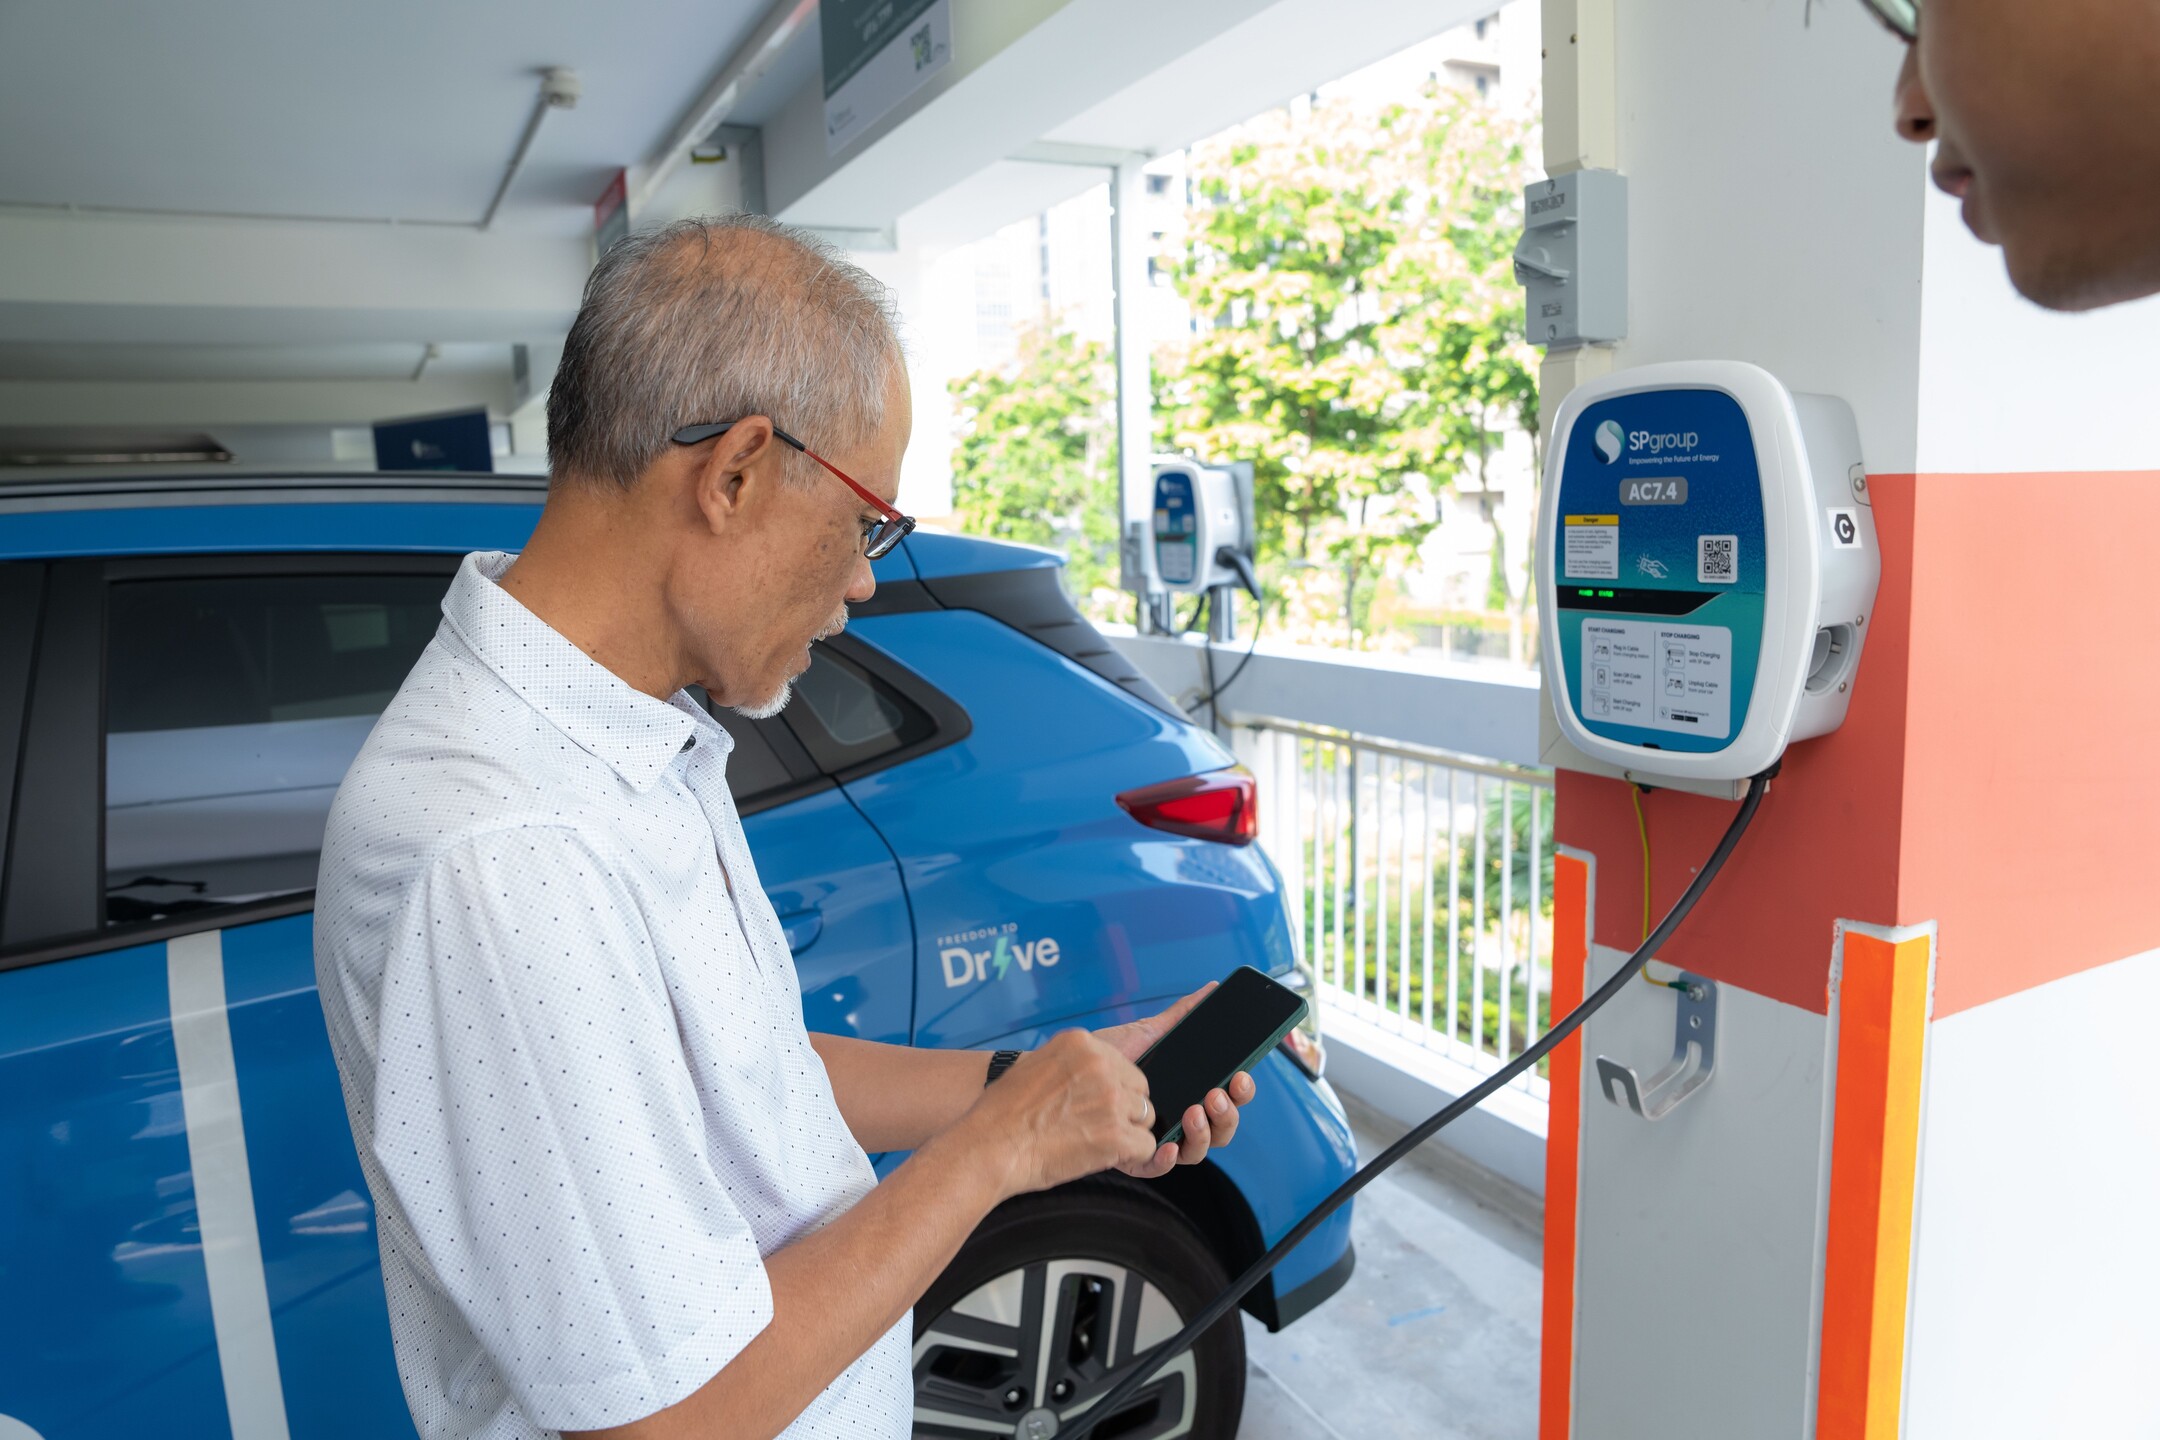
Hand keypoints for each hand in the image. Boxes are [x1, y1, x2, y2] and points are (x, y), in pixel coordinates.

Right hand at [960, 1028, 1160, 1199]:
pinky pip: (1146, 1147)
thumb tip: (1092, 1074)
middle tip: (1095, 1126)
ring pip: (1145, 1117)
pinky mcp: (1115, 1134)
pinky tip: (1103, 1158)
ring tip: (1094, 1142)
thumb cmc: (1002, 1114)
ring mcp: (1110, 1099)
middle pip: (1139, 1089)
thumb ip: (1071, 1064)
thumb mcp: (1035, 1066)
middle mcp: (1100, 1065)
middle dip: (1125, 1110)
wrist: (988, 1147)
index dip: (1113, 1089)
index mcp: (1080, 1043)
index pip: (1122, 1064)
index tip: (1093, 1104)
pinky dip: (1131, 1157)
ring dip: (1127, 1133)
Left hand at [1098, 985, 1258, 1180]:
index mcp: (1188, 1092)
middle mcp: (1177, 1119)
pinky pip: (1157, 1168)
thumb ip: (1182, 1015)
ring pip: (1196, 1152)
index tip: (1241, 1075)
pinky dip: (1166, 1159)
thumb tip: (1211, 988)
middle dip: (1227, 1114)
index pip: (1226, 1097)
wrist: (1064, 1072)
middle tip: (1217, 1095)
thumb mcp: (1147, 1032)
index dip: (1240, 1091)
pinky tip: (1167, 1145)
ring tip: (1195, 1112)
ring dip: (1204, 1134)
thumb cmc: (1106, 1056)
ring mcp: (1157, 1139)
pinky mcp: (1132, 1157)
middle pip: (1220, 1128)